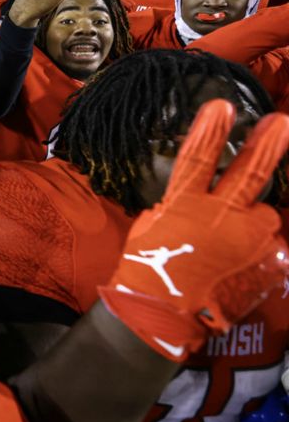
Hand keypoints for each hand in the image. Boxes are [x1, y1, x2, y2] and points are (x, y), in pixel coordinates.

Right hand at [99, 100, 288, 360]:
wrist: (162, 316)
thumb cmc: (146, 271)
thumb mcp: (152, 228)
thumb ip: (177, 209)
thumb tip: (188, 202)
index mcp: (185, 206)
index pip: (199, 158)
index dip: (210, 131)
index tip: (221, 105)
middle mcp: (221, 218)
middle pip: (250, 174)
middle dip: (267, 146)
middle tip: (280, 123)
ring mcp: (247, 243)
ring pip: (265, 215)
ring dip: (257, 218)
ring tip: (242, 231)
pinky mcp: (264, 265)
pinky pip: (267, 248)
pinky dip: (257, 251)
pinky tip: (239, 265)